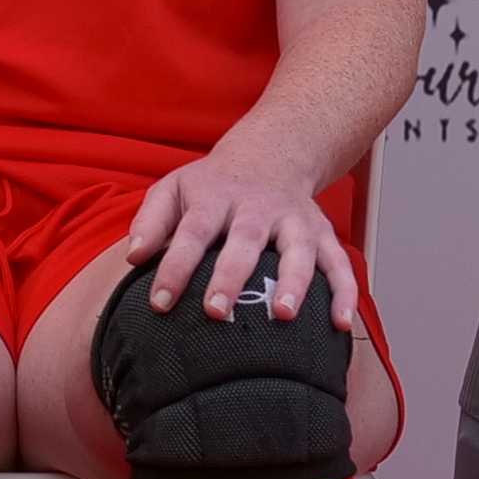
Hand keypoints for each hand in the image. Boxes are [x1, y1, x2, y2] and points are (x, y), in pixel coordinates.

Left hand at [122, 155, 357, 333]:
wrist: (272, 153)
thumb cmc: (214, 184)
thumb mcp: (174, 189)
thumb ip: (151, 221)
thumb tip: (134, 256)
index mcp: (215, 198)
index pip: (192, 232)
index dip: (175, 268)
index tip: (160, 304)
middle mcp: (257, 208)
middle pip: (244, 240)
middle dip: (231, 276)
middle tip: (216, 311)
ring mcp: (294, 220)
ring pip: (298, 249)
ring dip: (294, 282)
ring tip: (283, 315)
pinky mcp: (323, 233)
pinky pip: (339, 263)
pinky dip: (345, 292)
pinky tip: (341, 324)